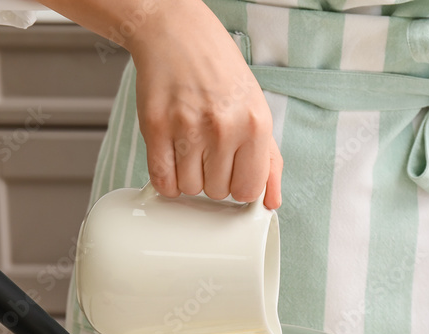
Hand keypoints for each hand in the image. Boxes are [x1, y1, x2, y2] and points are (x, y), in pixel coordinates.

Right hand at [128, 2, 282, 207]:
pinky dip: (166, 179)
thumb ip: (268, 160)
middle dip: (213, 178)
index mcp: (255, 124)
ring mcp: (188, 128)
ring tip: (190, 149)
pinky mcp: (156, 127)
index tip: (233, 173)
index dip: (238, 186)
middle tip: (209, 152)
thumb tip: (272, 202)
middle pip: (217, 192)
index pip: (248, 190)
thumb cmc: (220, 72)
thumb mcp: (256, 109)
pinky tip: (172, 160)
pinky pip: (162, 179)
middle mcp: (224, 127)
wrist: (178, 35)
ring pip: (189, 189)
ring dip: (189, 177)